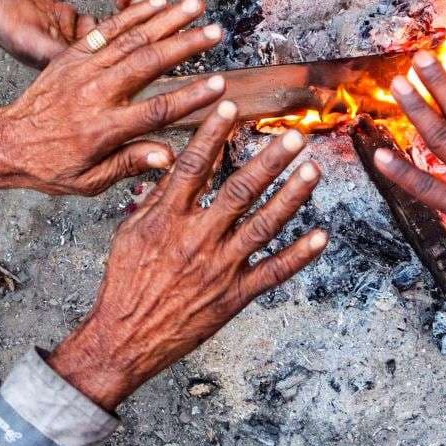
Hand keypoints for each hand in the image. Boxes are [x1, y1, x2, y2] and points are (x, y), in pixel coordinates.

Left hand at [0, 0, 229, 196]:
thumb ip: (130, 164)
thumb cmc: (51, 168)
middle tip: (217, 32)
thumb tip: (170, 156)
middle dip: (186, 45)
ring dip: (166, 19)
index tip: (218, 85)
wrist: (5, 142)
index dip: (190, 97)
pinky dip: (133, 14)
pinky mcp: (72, 56)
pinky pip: (106, 30)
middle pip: (148, 64)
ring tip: (196, 4)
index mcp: (102, 130)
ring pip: (130, 39)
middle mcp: (95, 95)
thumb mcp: (89, 181)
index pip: (155, 111)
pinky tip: (157, 2)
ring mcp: (83, 71)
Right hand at [46, 98, 328, 408]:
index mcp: (166, 220)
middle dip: (270, 161)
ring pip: (264, 226)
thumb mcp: (130, 231)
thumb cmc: (126, 282)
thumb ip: (158, 196)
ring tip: (313, 169)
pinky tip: (322, 235)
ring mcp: (219, 269)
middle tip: (294, 135)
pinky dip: (300, 255)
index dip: (213, 134)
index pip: (193, 167)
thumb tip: (177, 159)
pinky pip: (274, 272)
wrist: (124, 340)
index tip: (230, 105)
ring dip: (292, 196)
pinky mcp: (234, 296)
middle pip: (239, 191)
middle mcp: (196, 240)